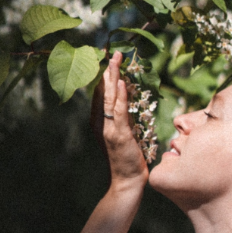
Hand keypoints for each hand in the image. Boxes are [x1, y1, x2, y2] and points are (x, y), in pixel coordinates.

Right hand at [91, 51, 148, 190]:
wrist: (127, 180)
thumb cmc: (128, 158)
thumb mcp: (125, 134)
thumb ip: (124, 118)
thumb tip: (130, 102)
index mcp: (101, 121)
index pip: (102, 94)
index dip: (106, 77)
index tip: (110, 60)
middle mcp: (101, 122)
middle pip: (104, 91)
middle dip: (108, 71)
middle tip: (112, 52)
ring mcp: (109, 128)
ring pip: (110, 98)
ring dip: (114, 78)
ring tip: (115, 60)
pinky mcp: (119, 134)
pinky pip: (120, 111)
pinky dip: (122, 96)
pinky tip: (123, 83)